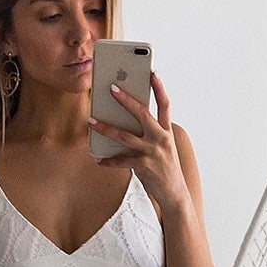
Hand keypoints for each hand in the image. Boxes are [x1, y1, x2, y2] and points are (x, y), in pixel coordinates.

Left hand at [88, 71, 187, 209]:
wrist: (174, 193)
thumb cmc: (165, 167)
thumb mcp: (162, 147)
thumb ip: (148, 134)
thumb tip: (123, 123)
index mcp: (166, 131)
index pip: (165, 104)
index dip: (159, 87)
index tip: (152, 72)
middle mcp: (160, 138)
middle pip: (142, 113)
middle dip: (126, 100)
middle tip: (111, 88)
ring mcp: (152, 152)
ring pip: (125, 136)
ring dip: (105, 128)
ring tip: (91, 121)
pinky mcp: (144, 166)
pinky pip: (121, 160)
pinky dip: (109, 161)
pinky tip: (99, 160)